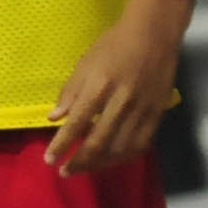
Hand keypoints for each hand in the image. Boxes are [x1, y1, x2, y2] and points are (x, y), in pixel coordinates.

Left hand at [44, 9, 182, 176]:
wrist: (154, 35)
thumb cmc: (113, 46)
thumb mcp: (84, 65)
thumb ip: (69, 93)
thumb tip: (54, 119)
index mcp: (99, 87)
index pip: (77, 124)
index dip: (62, 145)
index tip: (49, 160)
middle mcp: (121, 102)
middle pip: (99, 142)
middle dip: (79, 161)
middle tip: (65, 172)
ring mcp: (142, 109)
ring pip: (120, 148)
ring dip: (100, 164)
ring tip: (84, 169)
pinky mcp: (157, 113)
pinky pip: (141, 143)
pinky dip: (123, 157)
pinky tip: (110, 161)